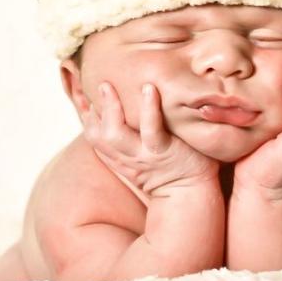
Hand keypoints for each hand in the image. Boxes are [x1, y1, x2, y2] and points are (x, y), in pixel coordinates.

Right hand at [83, 81, 219, 197]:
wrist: (193, 195)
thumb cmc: (174, 171)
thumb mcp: (145, 160)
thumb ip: (134, 141)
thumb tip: (129, 114)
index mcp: (121, 160)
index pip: (95, 139)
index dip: (88, 120)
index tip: (87, 98)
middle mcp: (128, 158)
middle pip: (99, 137)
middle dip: (93, 113)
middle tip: (100, 85)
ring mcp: (144, 155)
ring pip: (115, 134)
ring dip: (110, 108)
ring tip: (106, 85)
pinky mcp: (163, 151)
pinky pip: (151, 129)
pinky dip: (148, 109)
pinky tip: (149, 89)